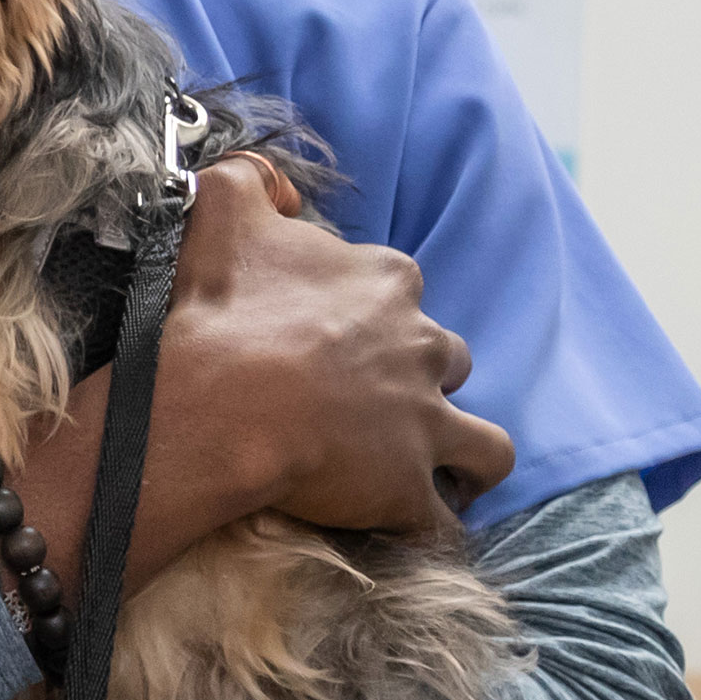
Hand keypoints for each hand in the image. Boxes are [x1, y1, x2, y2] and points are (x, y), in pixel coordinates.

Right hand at [0, 155, 514, 699]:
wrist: (216, 399)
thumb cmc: (216, 306)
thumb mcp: (221, 207)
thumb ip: (250, 176)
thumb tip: (281, 185)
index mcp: (388, 282)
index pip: (402, 291)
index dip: (368, 313)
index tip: (325, 333)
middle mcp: (423, 347)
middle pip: (447, 361)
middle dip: (419, 378)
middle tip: (361, 399)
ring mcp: (425, 424)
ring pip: (484, 443)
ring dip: (461, 452)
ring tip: (420, 466)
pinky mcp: (410, 488)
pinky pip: (442, 516)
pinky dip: (428, 520)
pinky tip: (401, 523)